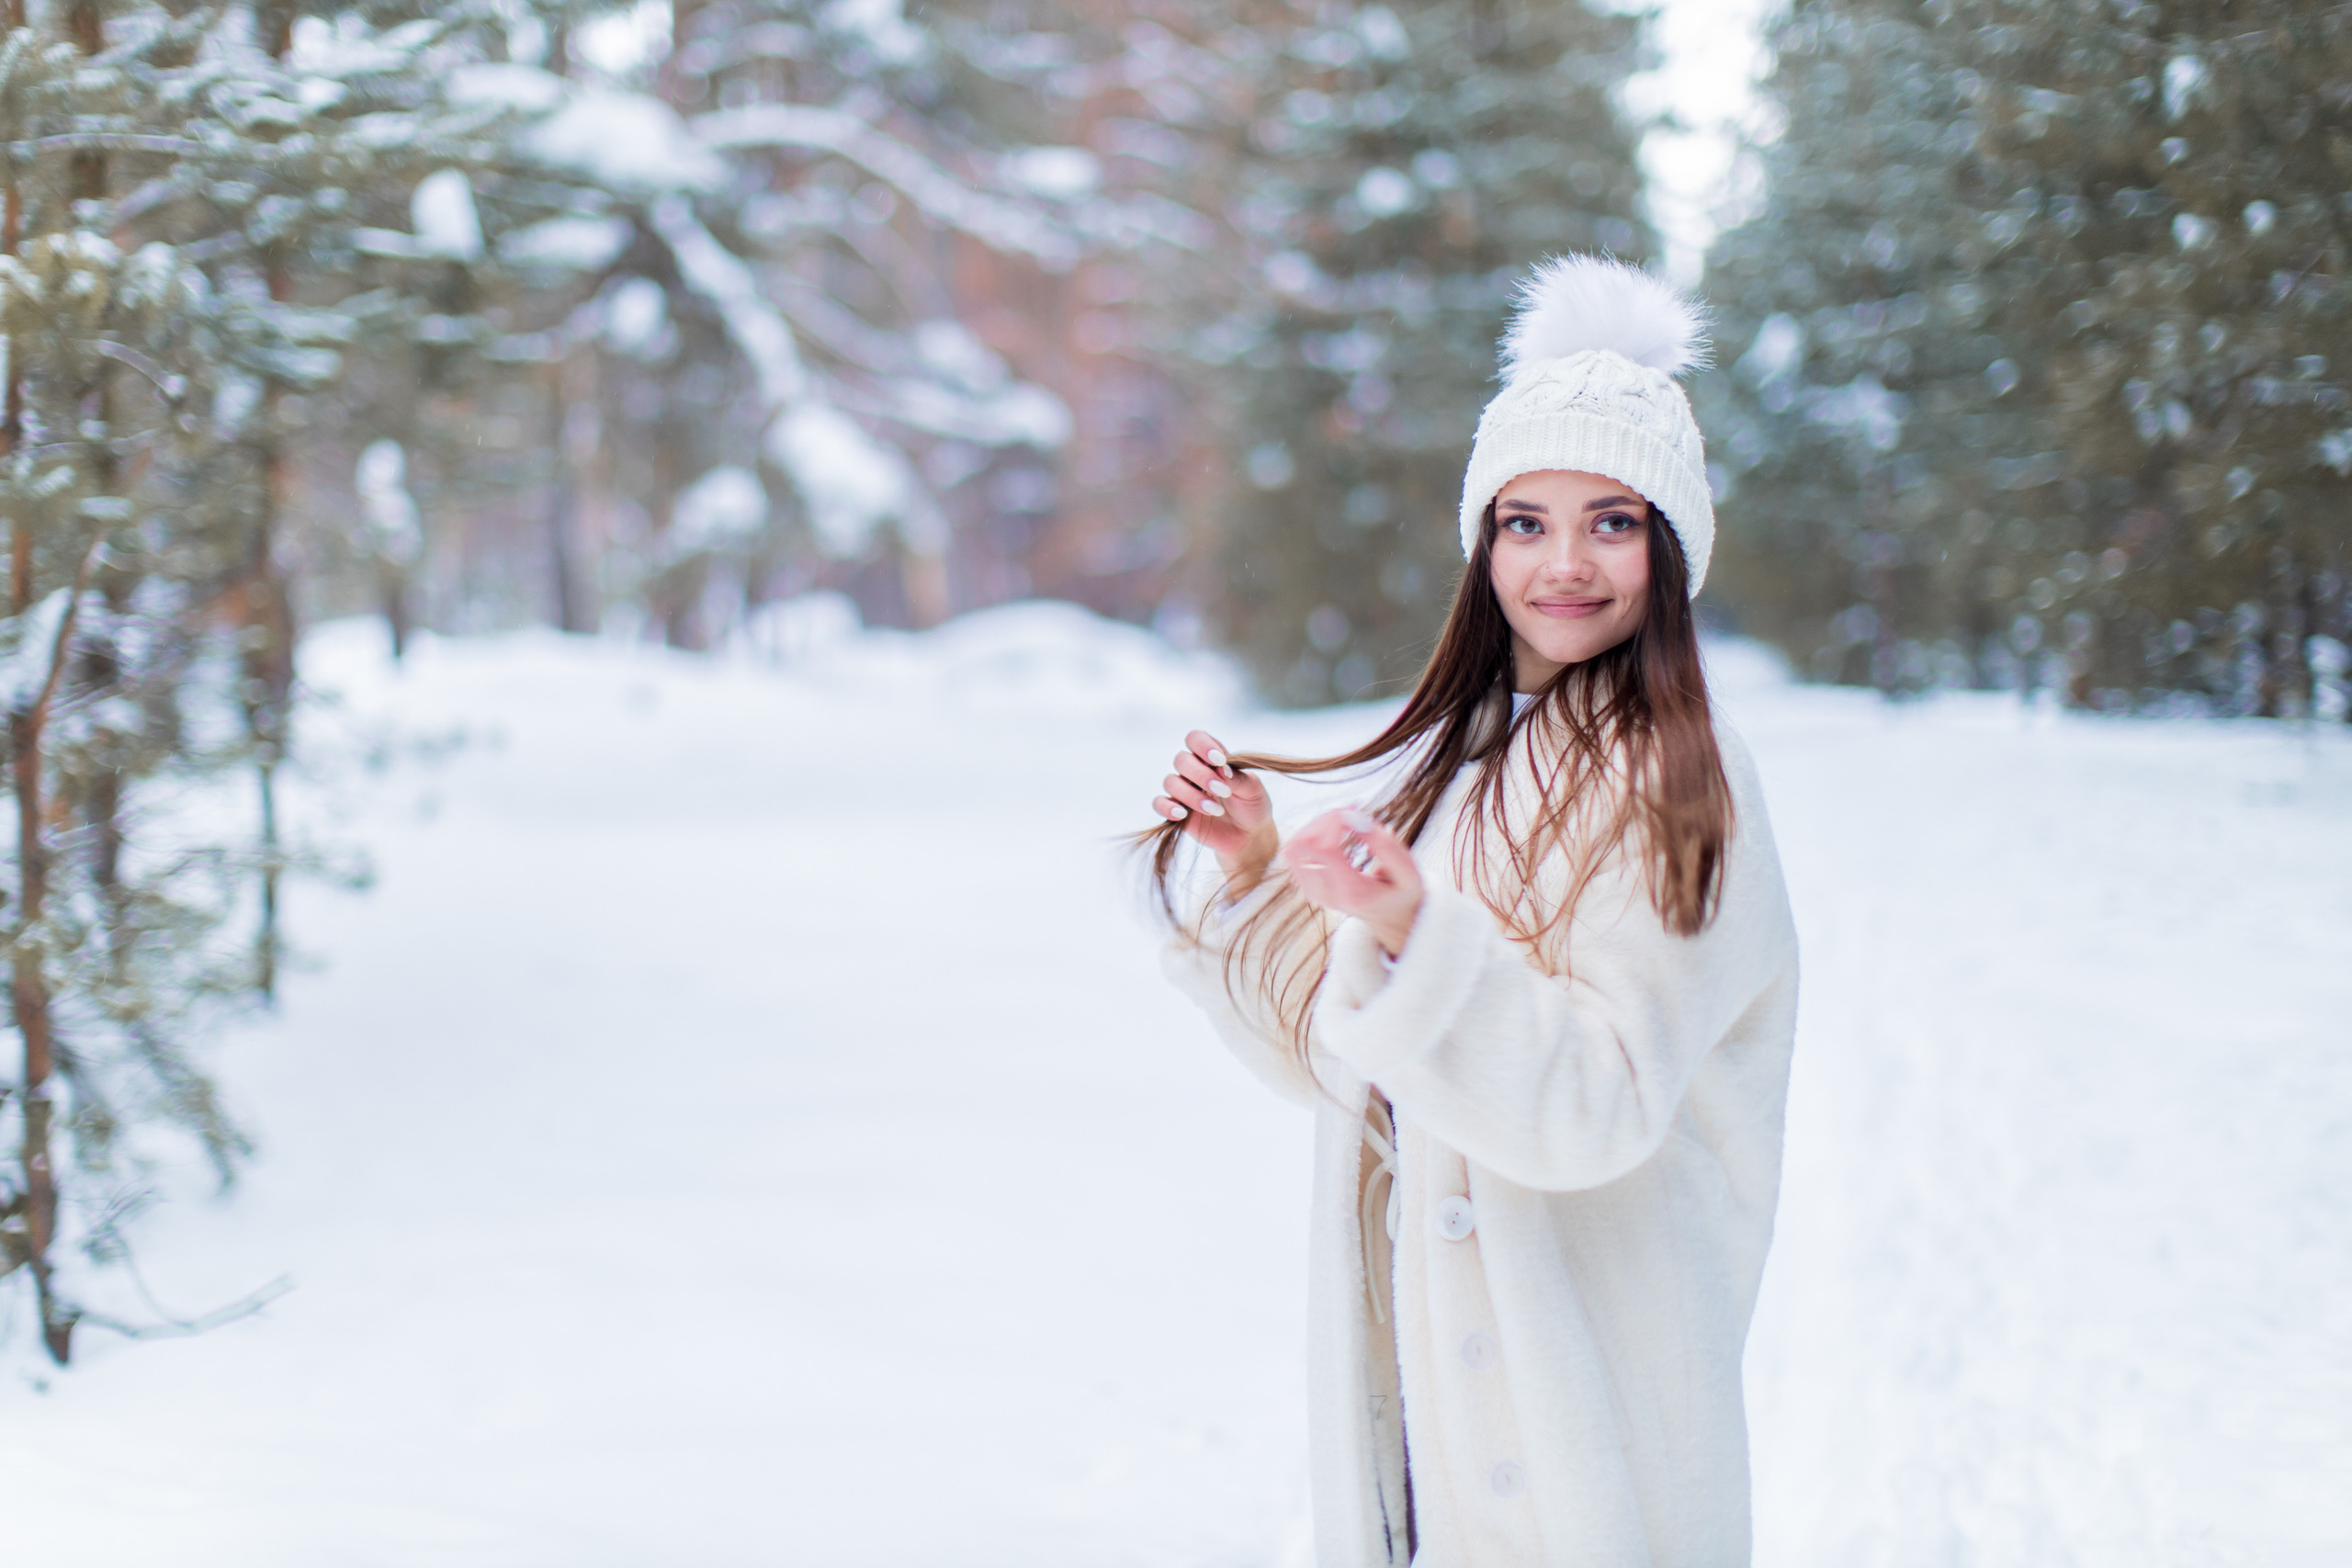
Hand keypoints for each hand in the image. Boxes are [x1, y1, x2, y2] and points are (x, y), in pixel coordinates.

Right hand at [1152, 729, 1276, 872]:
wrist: (1249, 836)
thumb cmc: (1252, 806)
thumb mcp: (1254, 790)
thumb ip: (1239, 778)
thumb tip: (1222, 769)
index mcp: (1212, 758)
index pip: (1196, 739)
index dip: (1203, 746)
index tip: (1220, 761)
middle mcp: (1194, 771)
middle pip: (1181, 760)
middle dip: (1201, 775)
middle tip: (1224, 792)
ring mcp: (1183, 791)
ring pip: (1170, 782)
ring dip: (1192, 795)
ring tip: (1216, 811)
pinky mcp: (1176, 811)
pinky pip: (1159, 803)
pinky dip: (1167, 807)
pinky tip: (1183, 814)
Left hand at [1283, 807, 1423, 957]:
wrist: (1389, 917)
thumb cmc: (1401, 891)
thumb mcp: (1408, 872)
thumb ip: (1385, 845)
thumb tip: (1353, 816)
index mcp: (1352, 892)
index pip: (1325, 848)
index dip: (1335, 821)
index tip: (1356, 810)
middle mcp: (1326, 895)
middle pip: (1304, 844)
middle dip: (1325, 819)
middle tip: (1351, 811)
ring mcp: (1312, 892)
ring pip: (1293, 846)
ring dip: (1316, 825)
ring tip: (1342, 819)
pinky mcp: (1306, 886)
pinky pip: (1292, 853)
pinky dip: (1310, 834)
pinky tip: (1333, 831)